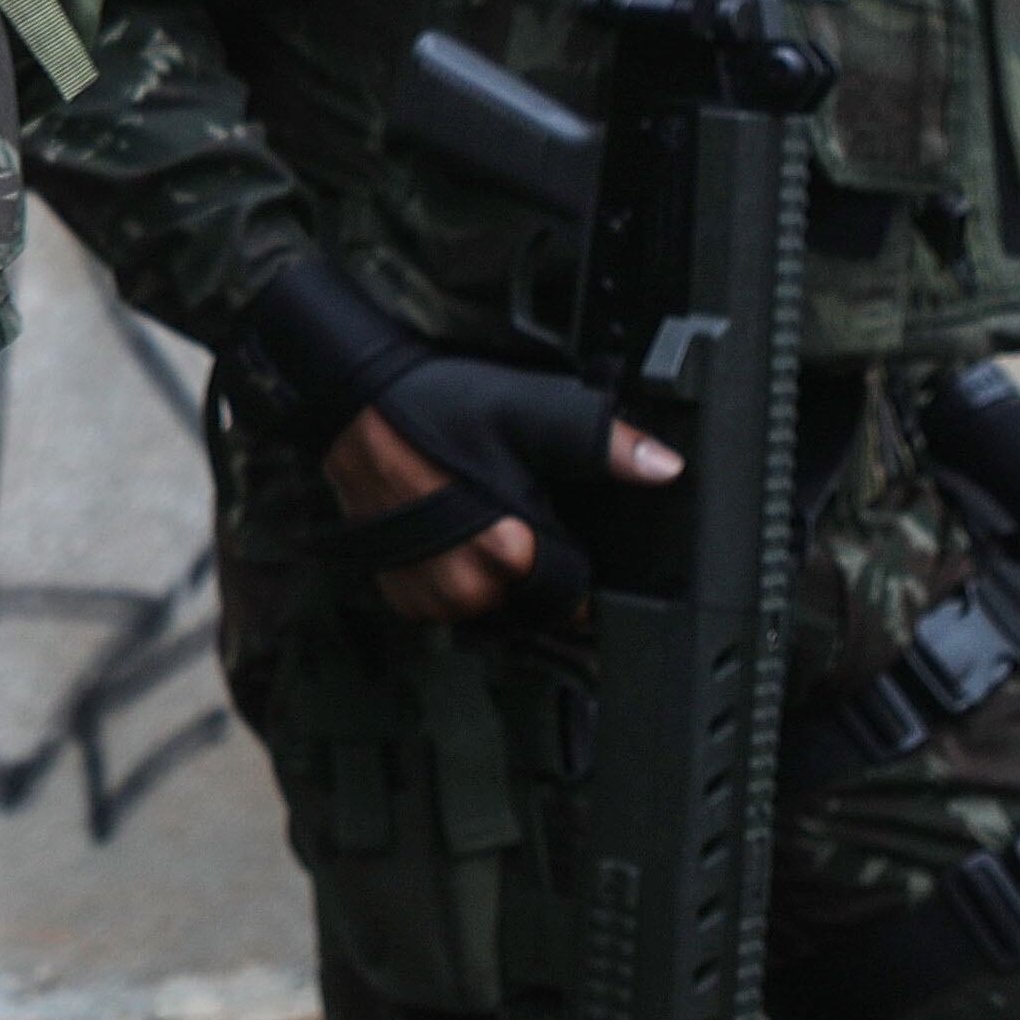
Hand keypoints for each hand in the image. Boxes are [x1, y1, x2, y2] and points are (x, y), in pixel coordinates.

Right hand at [328, 405, 678, 624]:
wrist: (354, 406)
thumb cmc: (435, 408)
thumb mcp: (531, 412)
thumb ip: (604, 444)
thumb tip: (664, 466)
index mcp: (507, 552)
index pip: (578, 599)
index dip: (588, 575)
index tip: (582, 550)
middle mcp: (465, 588)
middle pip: (537, 609)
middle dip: (545, 578)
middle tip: (534, 523)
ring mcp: (428, 596)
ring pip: (495, 614)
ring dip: (505, 586)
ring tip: (496, 531)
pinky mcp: (401, 594)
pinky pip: (453, 608)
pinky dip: (464, 586)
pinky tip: (460, 542)